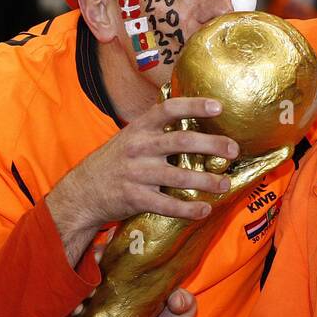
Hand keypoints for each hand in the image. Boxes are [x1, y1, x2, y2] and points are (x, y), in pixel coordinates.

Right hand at [46, 97, 239, 265]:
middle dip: (211, 144)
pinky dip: (188, 209)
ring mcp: (136, 173)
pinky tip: (204, 210)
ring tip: (225, 184)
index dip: (194, 105)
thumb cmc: (116, 161)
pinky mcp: (135, 198)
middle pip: (181, 141)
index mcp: (140, 128)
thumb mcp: (131, 137)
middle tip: (233, 149)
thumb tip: (194, 115)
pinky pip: (166, 205)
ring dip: (206, 181)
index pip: (168, 109)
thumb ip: (157, 128)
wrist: (82, 191)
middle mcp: (139, 148)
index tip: (218, 106)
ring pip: (178, 177)